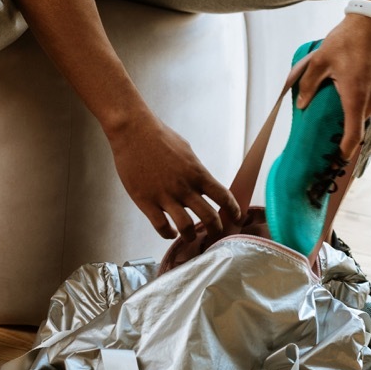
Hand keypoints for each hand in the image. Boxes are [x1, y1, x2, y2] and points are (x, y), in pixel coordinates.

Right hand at [107, 116, 240, 240]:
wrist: (134, 132)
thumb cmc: (160, 137)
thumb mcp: (187, 151)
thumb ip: (196, 171)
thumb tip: (204, 184)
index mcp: (197, 173)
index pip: (224, 196)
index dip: (233, 210)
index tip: (236, 218)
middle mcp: (184, 187)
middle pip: (210, 217)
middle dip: (216, 230)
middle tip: (215, 235)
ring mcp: (165, 196)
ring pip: (186, 227)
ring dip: (191, 236)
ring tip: (190, 237)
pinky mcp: (146, 201)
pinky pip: (161, 227)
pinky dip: (168, 234)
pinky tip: (170, 232)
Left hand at [295, 12, 370, 160]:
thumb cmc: (347, 40)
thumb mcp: (320, 60)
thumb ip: (308, 84)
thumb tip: (300, 104)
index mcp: (356, 97)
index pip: (354, 135)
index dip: (345, 151)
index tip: (337, 159)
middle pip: (356, 122)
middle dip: (342, 124)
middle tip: (326, 118)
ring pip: (364, 111)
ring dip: (351, 109)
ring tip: (336, 94)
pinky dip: (360, 99)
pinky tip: (348, 84)